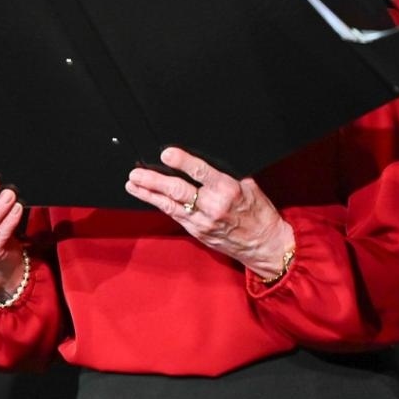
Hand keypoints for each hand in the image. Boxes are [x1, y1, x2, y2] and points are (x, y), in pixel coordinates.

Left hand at [126, 147, 294, 278]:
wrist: (265, 244)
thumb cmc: (260, 213)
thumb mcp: (250, 186)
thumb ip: (228, 175)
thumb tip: (206, 163)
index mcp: (228, 190)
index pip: (200, 172)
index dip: (181, 161)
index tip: (166, 154)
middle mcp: (214, 206)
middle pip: (178, 190)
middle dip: (154, 181)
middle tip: (137, 172)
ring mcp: (204, 222)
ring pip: (171, 206)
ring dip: (150, 194)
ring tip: (133, 184)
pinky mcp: (198, 233)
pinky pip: (176, 217)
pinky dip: (161, 206)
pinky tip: (150, 198)